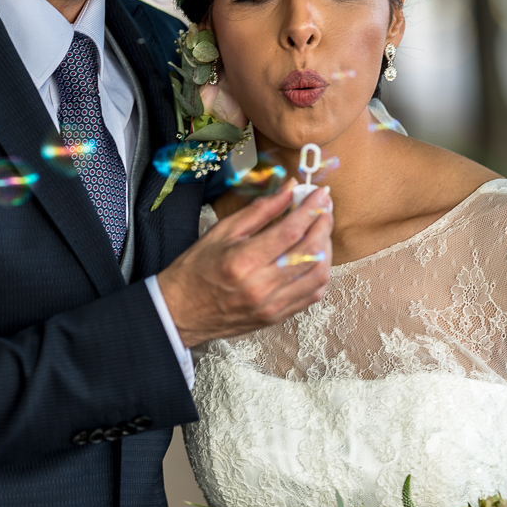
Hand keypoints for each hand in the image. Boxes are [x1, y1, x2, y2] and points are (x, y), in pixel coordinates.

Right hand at [158, 182, 333, 346]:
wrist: (180, 312)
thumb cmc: (196, 270)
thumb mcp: (222, 231)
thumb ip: (260, 210)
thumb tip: (289, 189)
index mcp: (243, 261)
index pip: (291, 230)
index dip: (311, 209)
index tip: (320, 194)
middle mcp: (260, 286)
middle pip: (310, 251)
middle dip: (324, 224)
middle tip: (324, 208)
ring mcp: (271, 305)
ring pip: (318, 275)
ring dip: (326, 248)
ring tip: (321, 231)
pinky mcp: (276, 316)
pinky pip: (312, 295)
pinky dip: (320, 272)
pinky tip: (315, 257)